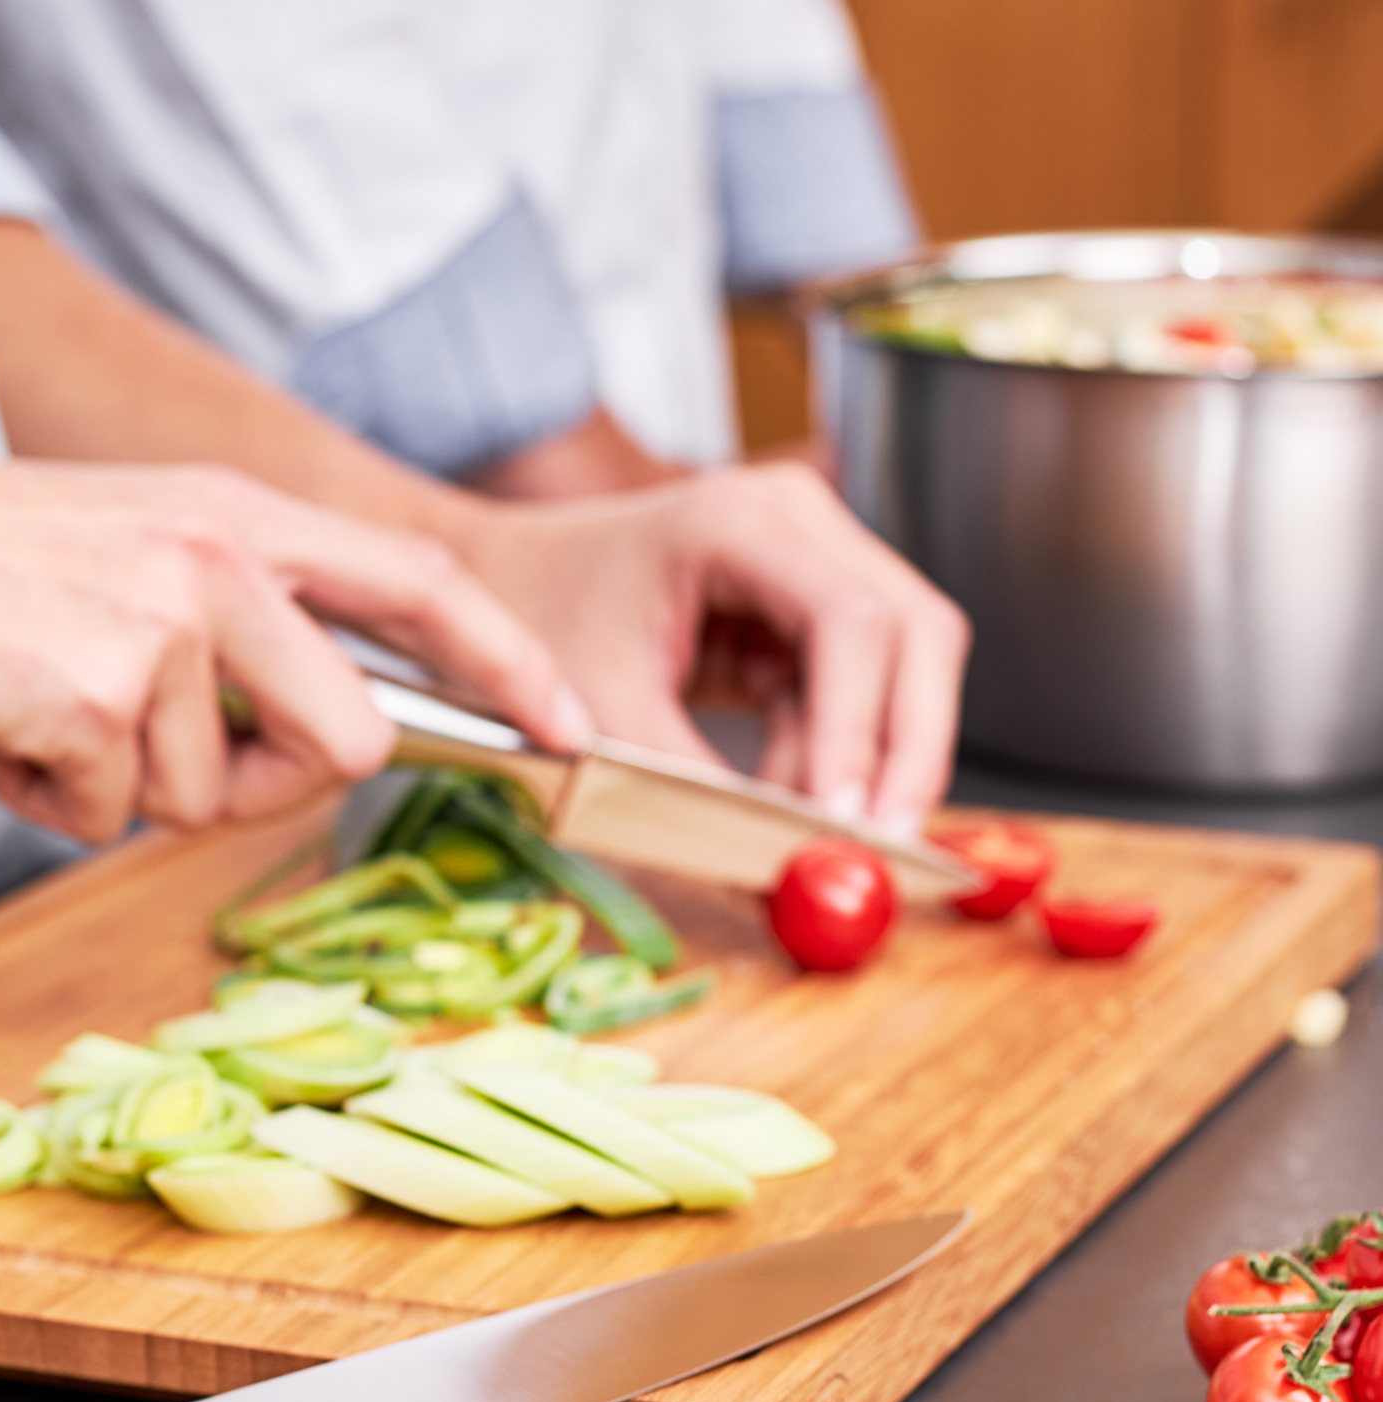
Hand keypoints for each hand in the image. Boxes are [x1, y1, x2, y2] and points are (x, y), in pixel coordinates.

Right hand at [0, 458, 585, 844]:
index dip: (507, 663)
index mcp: (238, 511)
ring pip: (215, 797)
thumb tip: (321, 739)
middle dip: (270, 786)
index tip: (564, 728)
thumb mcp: (131, 552)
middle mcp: (219, 553)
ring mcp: (157, 620)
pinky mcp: (85, 693)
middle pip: (350, 740)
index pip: (422, 584)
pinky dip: (49, 803)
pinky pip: (111, 818)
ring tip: (42, 709)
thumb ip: (241, 621)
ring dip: (129, 791)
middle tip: (161, 756)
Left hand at [457, 460, 970, 830]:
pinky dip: (828, 759)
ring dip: (865, 765)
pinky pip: (849, 694)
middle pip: (915, 633)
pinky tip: (785, 808)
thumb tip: (768, 869)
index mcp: (739, 520)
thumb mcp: (601, 710)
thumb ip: (684, 786)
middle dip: (905, 751)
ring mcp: (809, 560)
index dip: (863, 728)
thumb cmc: (531, 619)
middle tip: (883, 850)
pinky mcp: (800, 613)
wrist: (497, 582)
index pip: (853, 620)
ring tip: (810, 840)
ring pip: (898, 670)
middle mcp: (796, 522)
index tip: (848, 823)